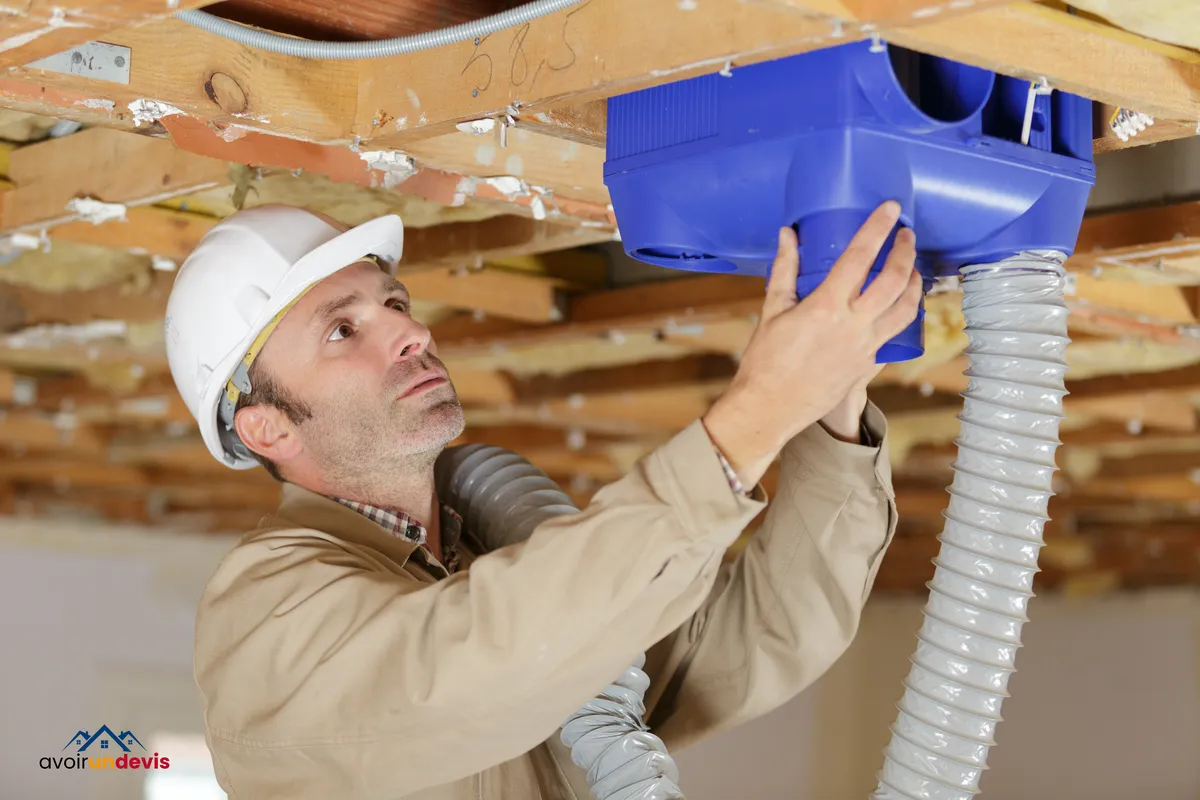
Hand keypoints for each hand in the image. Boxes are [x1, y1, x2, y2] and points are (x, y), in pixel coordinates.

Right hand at [702, 201, 919, 484]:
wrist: (771, 408)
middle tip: (906, 235)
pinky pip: (895, 335)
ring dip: (914, 284)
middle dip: (905, 253)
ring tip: (912, 269)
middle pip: (894, 281)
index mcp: (826, 307)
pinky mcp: (868, 366)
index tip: (891, 208)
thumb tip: (788, 235)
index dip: (877, 228)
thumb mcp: (772, 311)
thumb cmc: (765, 361)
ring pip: (906, 310)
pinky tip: (898, 307)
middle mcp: (852, 326)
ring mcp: (865, 348)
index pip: (859, 257)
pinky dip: (902, 316)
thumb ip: (784, 270)